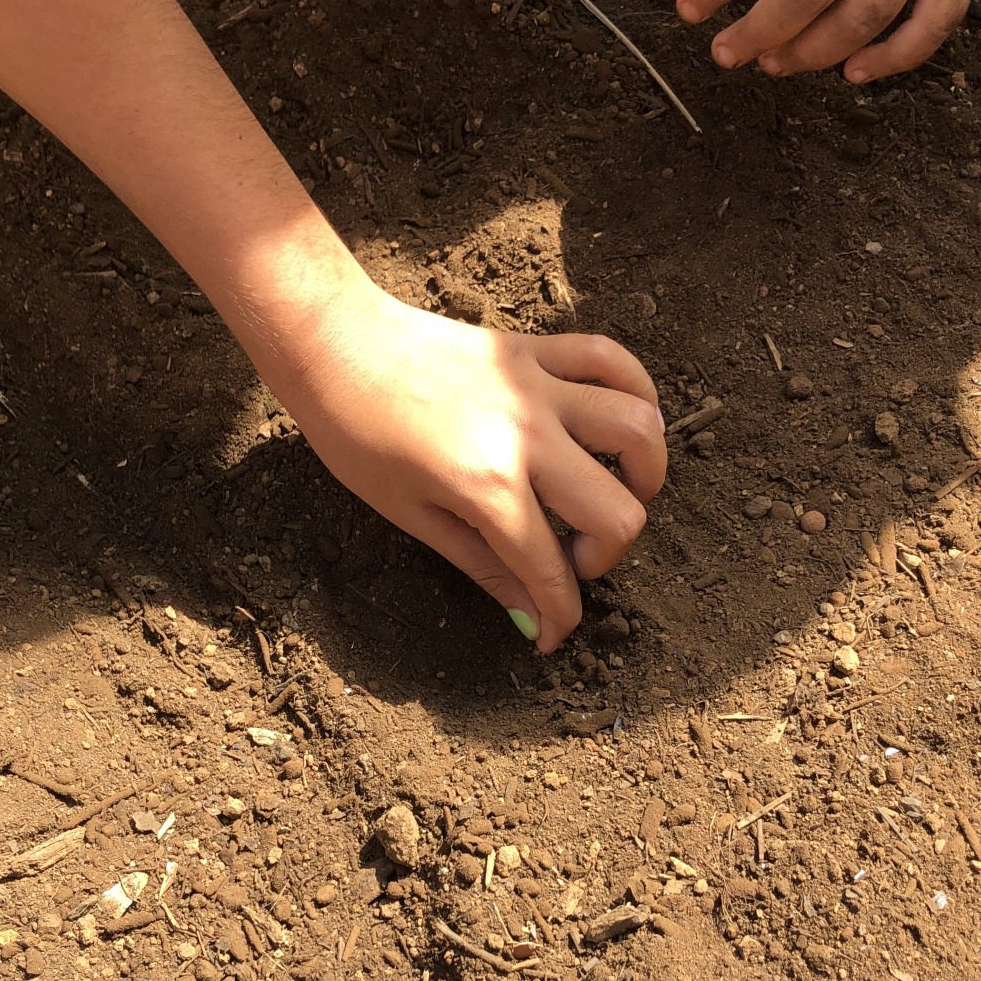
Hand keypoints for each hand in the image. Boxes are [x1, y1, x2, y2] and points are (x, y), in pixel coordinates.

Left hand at [276, 283, 666, 651]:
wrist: (336, 347)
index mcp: (488, 488)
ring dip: (644, 474)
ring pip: (639, 429)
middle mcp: (528, 438)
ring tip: (616, 493)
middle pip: (619, 511)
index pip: (551, 571)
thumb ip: (481, 565)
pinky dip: (637, 391)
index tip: (553, 633)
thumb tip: (529, 618)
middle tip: (569, 559)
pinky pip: (613, 361)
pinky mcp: (538, 350)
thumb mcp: (411, 516)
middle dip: (605, 555)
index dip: (561, 616)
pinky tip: (627, 422)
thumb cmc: (357, 436)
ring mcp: (539, 389)